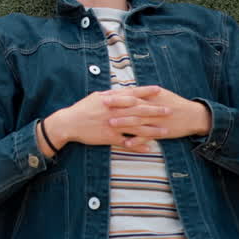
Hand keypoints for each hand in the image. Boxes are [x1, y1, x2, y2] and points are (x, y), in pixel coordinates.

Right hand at [49, 89, 169, 152]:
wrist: (68, 123)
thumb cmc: (82, 109)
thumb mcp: (96, 97)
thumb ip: (112, 95)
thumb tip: (125, 91)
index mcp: (111, 100)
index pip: (132, 94)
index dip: (146, 92)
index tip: (160, 90)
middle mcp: (114, 112)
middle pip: (138, 111)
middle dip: (155, 110)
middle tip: (170, 110)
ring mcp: (112, 125)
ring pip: (136, 128)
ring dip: (152, 130)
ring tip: (165, 132)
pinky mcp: (109, 138)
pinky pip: (126, 143)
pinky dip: (138, 146)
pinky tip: (149, 148)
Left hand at [105, 85, 211, 140]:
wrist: (193, 115)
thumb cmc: (174, 103)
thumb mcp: (159, 95)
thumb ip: (143, 93)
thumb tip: (126, 90)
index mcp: (151, 97)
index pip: (131, 94)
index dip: (117, 95)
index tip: (103, 95)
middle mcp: (153, 107)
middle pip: (132, 106)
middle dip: (117, 105)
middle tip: (102, 106)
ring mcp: (157, 120)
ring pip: (138, 121)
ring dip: (124, 122)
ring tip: (111, 123)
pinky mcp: (161, 131)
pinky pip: (148, 136)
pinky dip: (138, 140)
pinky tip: (127, 143)